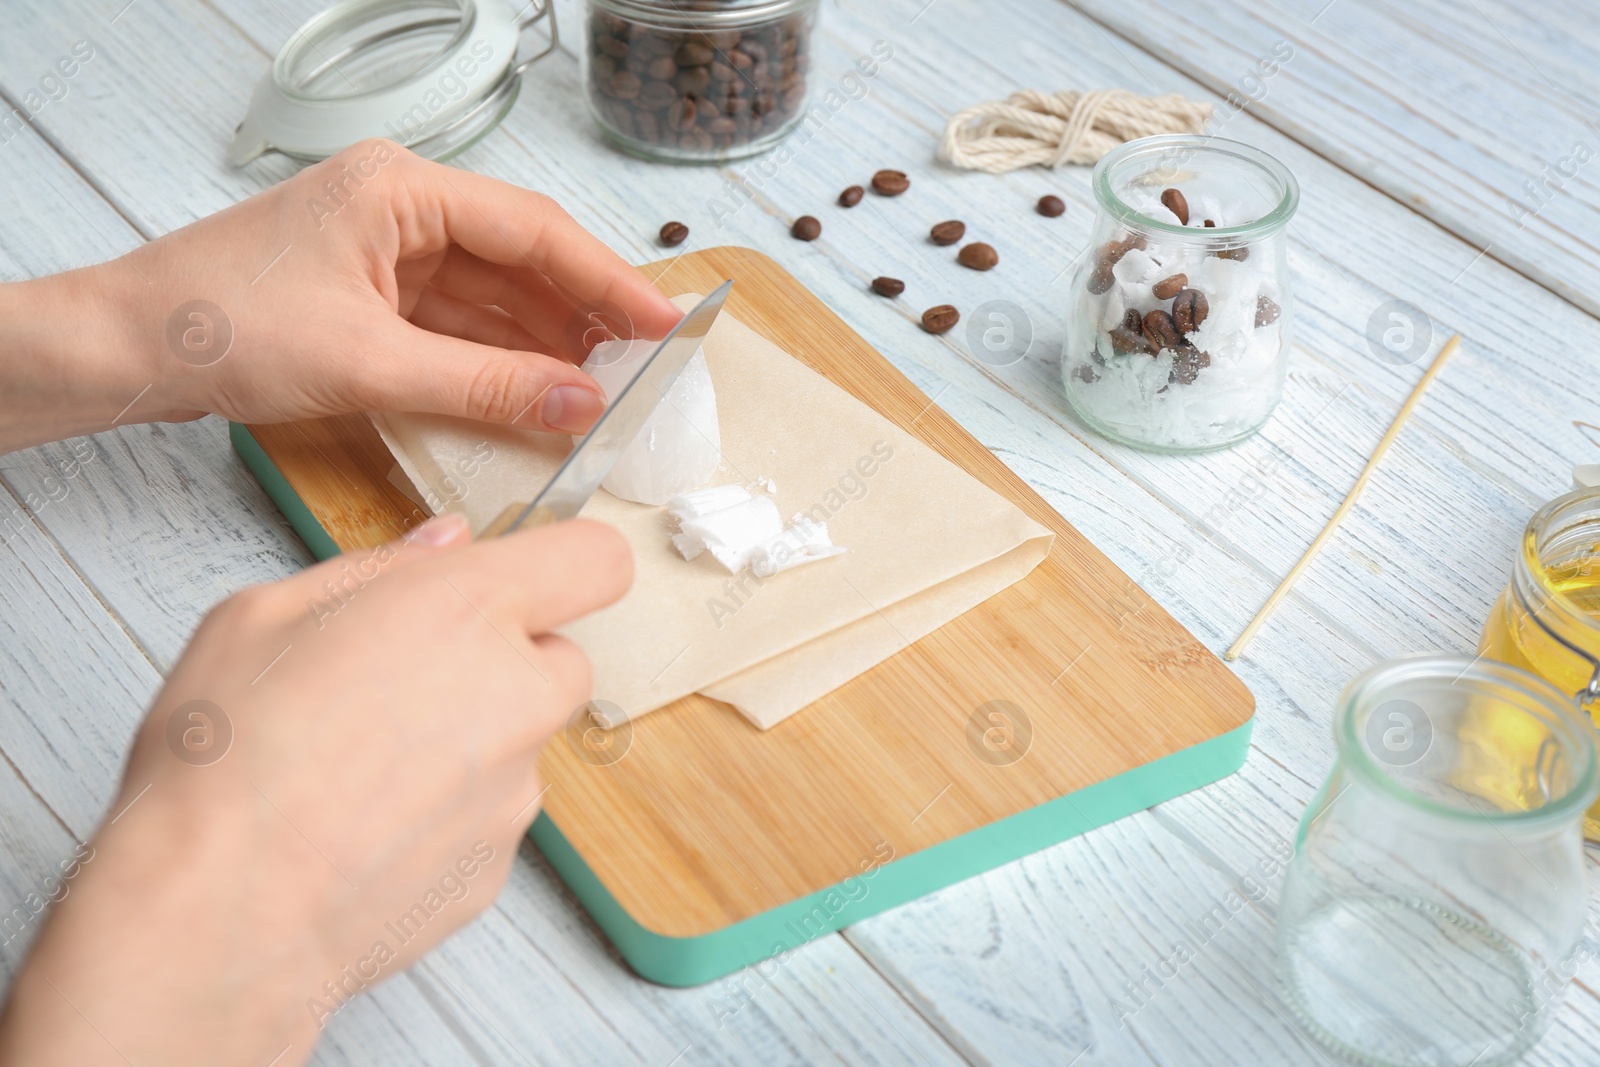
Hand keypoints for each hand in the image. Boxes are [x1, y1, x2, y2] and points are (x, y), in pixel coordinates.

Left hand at [0, 139, 682, 452]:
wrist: (129, 348)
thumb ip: (487, 384)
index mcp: (401, 188)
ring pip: (498, 296)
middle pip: (523, 259)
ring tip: (609, 388)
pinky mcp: (378, 294)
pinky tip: (546, 390)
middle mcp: (403, 207)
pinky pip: (462, 324)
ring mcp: (390, 250)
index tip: (663, 324)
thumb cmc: (221, 325)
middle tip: (648, 366)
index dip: (606, 281)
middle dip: (585, 315)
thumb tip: (581, 404)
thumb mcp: (369, 363)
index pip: (531, 230)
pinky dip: (504, 359)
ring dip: (550, 342)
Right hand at [0, 513, 631, 1064]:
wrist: (219, 913)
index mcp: (468, 611)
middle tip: (405, 677)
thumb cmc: (228, 760)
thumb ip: (376, 569)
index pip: (594, 560)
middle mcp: (517, 697)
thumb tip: (442, 546)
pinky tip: (361, 827)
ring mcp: (514, 791)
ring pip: (519, 744)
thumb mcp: (264, 615)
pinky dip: (443, 817)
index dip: (565, 563)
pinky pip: (486, 820)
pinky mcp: (496, 868)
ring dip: (467, 742)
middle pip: (559, 658)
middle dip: (501, 660)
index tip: (526, 575)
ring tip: (357, 767)